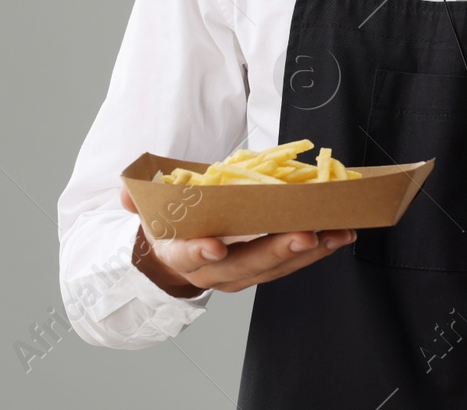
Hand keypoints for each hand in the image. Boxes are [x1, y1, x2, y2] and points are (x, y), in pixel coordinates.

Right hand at [120, 187, 355, 296]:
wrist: (176, 258)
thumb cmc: (169, 227)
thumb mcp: (149, 212)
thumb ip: (139, 201)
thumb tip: (125, 193)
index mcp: (179, 254)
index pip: (187, 257)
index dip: (199, 253)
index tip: (214, 247)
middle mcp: (213, 271)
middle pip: (246, 265)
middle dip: (277, 251)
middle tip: (304, 235)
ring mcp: (241, 273)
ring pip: (276, 267)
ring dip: (309, 251)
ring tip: (335, 233)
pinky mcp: (265, 269)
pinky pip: (292, 263)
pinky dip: (318, 249)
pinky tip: (340, 234)